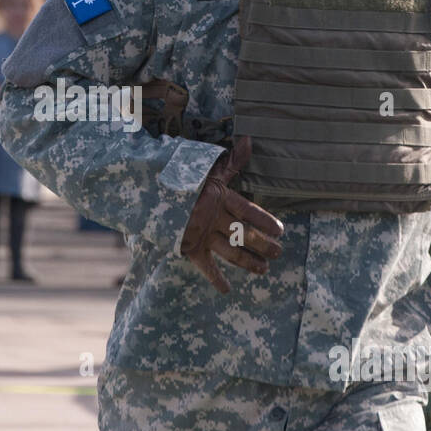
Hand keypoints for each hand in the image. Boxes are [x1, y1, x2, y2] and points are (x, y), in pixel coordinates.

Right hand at [180, 136, 284, 293]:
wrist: (150, 190)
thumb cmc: (183, 180)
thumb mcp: (209, 170)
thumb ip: (232, 161)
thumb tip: (249, 140)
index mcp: (221, 198)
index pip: (250, 211)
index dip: (265, 221)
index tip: (280, 231)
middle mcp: (214, 218)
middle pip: (245, 235)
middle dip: (263, 246)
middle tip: (278, 254)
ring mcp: (202, 234)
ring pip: (231, 252)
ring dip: (249, 262)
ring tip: (263, 270)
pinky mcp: (189, 246)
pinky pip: (205, 266)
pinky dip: (215, 278)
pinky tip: (226, 290)